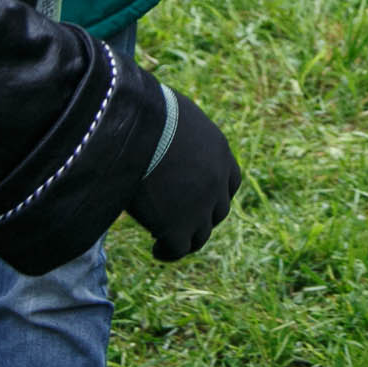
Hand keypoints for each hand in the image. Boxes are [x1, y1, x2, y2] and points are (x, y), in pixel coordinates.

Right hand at [125, 87, 241, 261]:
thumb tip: (165, 129)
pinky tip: (156, 250)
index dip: (216, 194)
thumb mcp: (175, 116)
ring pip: (200, 236)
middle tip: (179, 221)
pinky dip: (168, 252)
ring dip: (185, 240)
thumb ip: (180, 132)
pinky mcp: (177, 227)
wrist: (136, 132)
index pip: (231, 183)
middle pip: (218, 212)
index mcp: (219, 152)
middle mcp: (216, 182)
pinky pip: (177, 249)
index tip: (198, 199)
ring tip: (164, 242)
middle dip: (201, 218)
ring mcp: (199, 207)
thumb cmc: (147, 113)